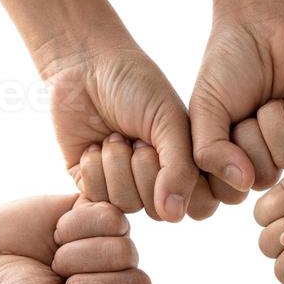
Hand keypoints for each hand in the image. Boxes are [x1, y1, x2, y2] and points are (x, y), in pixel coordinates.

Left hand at [40, 41, 212, 221]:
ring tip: (114, 136)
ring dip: (116, 164)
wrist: (85, 66)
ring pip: (125, 205)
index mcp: (189, 168)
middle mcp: (159, 183)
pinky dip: (94, 167)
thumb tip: (173, 216)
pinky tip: (94, 144)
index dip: (182, 181)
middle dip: (144, 168)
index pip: (198, 206)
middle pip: (158, 210)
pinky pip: (95, 199)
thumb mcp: (170, 122)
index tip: (167, 145)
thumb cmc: (136, 86)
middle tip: (136, 137)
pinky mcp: (91, 184)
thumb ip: (181, 169)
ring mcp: (125, 185)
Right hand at [189, 13, 283, 203]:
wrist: (260, 25)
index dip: (225, 164)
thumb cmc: (227, 66)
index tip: (221, 129)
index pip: (231, 190)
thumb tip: (241, 184)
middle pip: (263, 178)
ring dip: (274, 121)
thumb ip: (209, 150)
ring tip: (269, 99)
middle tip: (247, 110)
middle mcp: (266, 157)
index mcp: (234, 159)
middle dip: (251, 138)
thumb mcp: (204, 108)